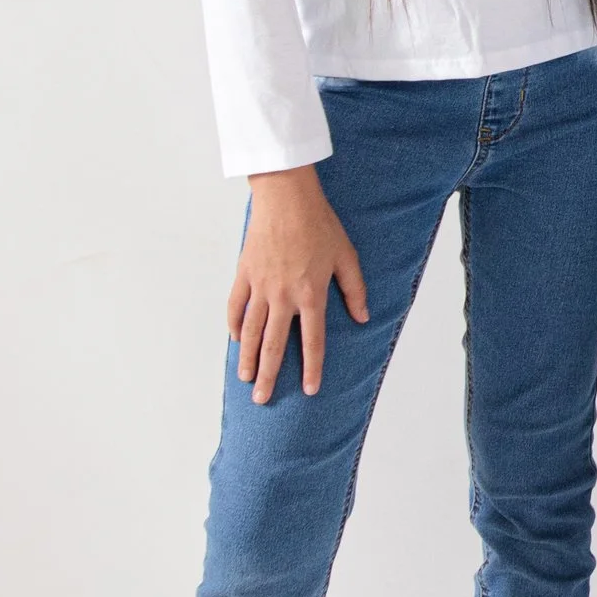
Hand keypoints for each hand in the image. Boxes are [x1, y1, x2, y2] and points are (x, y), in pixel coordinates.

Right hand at [228, 165, 367, 403]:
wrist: (286, 197)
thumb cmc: (319, 223)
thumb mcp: (346, 255)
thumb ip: (355, 289)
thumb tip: (363, 316)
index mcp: (311, 294)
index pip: (312, 341)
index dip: (311, 368)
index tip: (308, 389)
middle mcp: (284, 296)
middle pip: (273, 345)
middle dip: (268, 375)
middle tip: (262, 399)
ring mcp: (261, 286)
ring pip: (250, 331)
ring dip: (247, 358)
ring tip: (245, 379)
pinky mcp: (244, 274)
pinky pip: (236, 306)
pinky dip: (233, 325)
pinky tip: (235, 341)